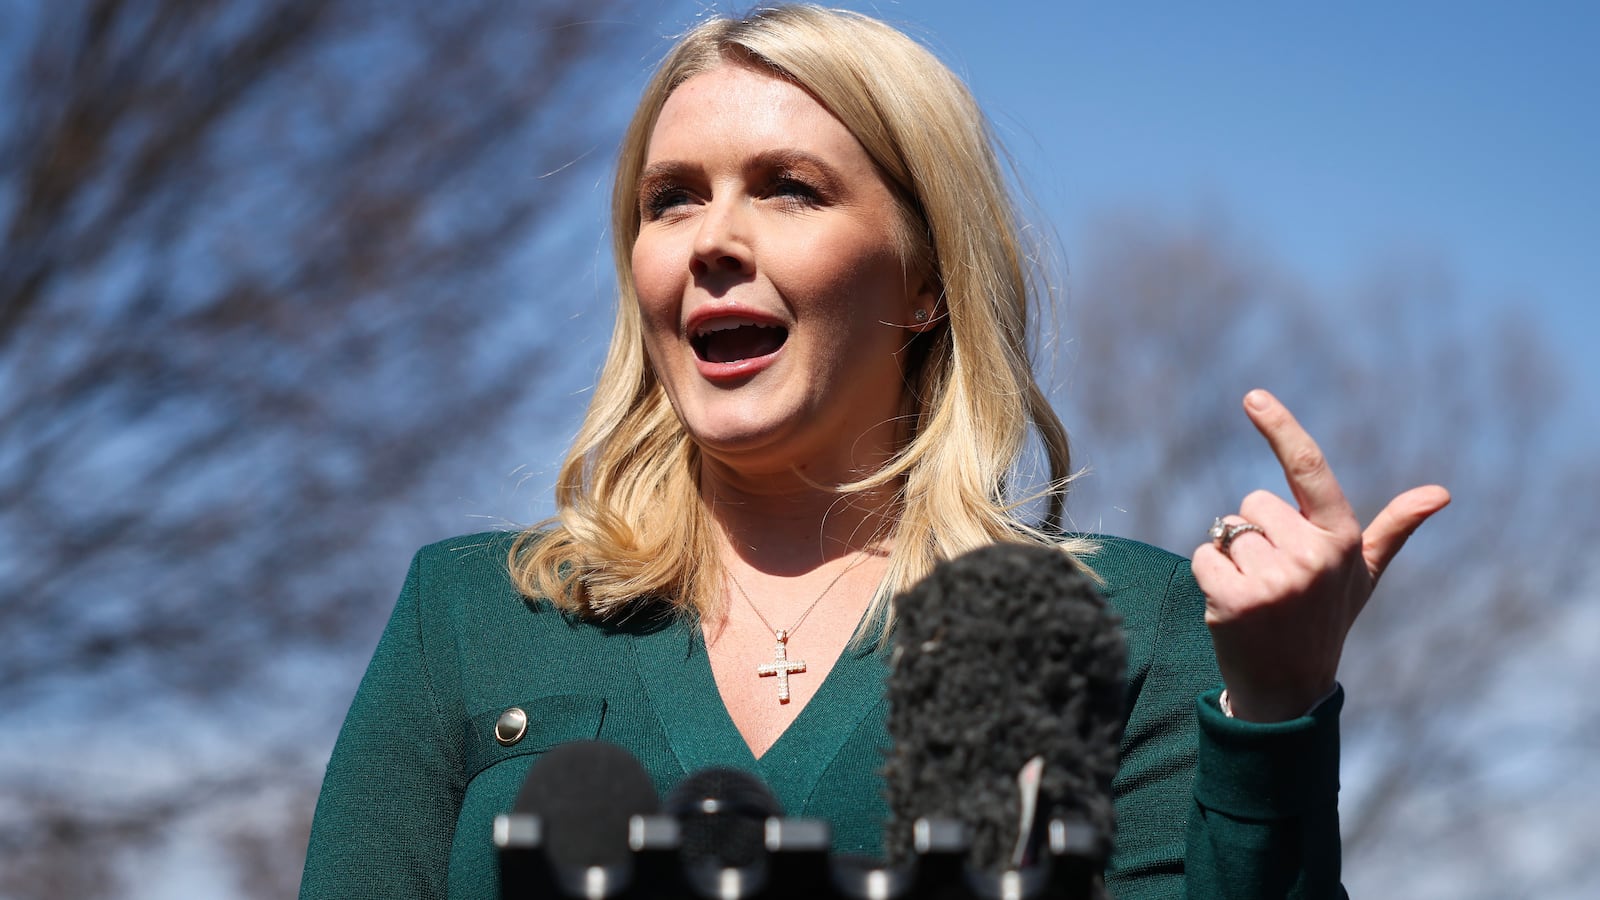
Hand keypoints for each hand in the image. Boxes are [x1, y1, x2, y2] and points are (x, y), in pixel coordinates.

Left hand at [1191, 389, 1450, 721]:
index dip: (1281, 429)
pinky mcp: (1237, 600)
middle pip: (1252, 504)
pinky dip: (1209, 575)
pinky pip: (1203, 555)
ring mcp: (1275, 580)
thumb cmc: (1324, 620)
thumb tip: (1441, 493)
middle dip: (1256, 533)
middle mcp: (1312, 557)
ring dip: (1232, 558)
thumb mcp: (1362, 574)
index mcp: (1341, 540)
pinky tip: (1233, 606)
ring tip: (1258, 596)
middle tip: (1276, 578)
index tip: (1253, 396)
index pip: (1309, 470)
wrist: (1289, 687)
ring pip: (1226, 531)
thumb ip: (1394, 529)